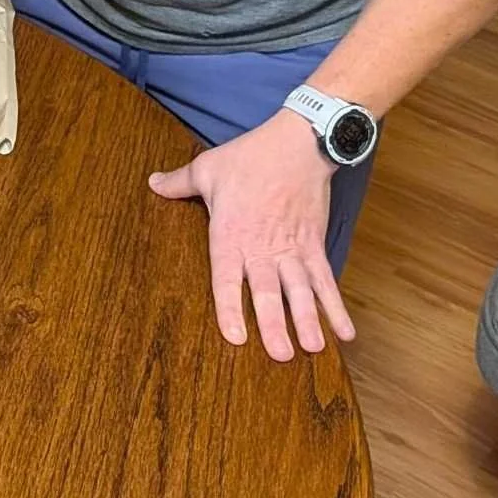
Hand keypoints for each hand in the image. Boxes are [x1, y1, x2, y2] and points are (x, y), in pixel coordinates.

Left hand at [147, 111, 356, 361]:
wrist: (299, 142)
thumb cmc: (251, 156)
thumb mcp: (208, 168)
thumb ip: (179, 183)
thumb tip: (153, 184)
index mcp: (231, 234)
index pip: (226, 279)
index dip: (230, 309)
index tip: (235, 336)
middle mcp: (262, 248)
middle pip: (267, 293)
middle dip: (274, 325)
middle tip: (280, 355)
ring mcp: (292, 248)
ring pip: (300, 291)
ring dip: (307, 321)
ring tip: (312, 349)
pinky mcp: (314, 244)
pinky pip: (326, 280)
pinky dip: (336, 306)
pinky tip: (344, 332)